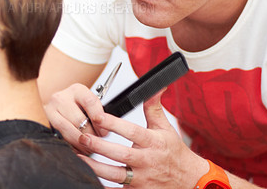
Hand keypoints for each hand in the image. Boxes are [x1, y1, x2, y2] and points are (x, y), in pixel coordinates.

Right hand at [44, 83, 107, 152]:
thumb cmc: (77, 105)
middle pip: (79, 119)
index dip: (99, 118)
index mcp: (77, 90)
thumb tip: (104, 131)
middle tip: (98, 142)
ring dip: (81, 143)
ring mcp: (50, 109)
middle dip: (91, 134)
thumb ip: (96, 113)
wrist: (57, 105)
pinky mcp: (45, 122)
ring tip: (89, 149)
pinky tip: (78, 148)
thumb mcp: (87, 103)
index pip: (90, 102)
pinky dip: (71, 145)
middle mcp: (62, 97)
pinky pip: (59, 137)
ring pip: (68, 130)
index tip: (104, 131)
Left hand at [77, 91, 206, 187]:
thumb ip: (154, 107)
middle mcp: (146, 161)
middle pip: (119, 154)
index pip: (131, 131)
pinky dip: (102, 186)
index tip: (98, 115)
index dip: (114, 123)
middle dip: (99, 146)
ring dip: (95, 166)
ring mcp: (141, 179)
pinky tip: (87, 177)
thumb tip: (155, 87)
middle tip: (81, 137)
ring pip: (114, 174)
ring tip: (77, 157)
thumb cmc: (174, 152)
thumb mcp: (165, 127)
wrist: (188, 180)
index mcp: (152, 142)